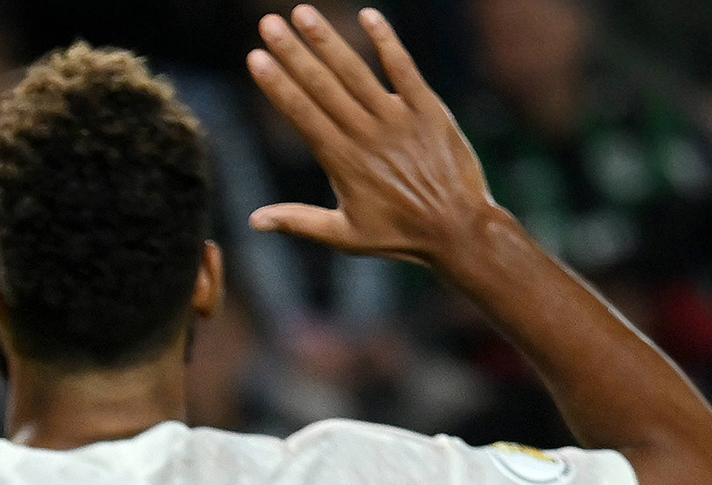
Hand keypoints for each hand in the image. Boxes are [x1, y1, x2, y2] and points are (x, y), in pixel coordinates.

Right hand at [246, 6, 495, 266]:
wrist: (457, 229)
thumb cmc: (398, 235)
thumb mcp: (344, 236)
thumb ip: (298, 222)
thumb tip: (254, 221)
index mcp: (342, 161)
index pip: (302, 113)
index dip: (278, 84)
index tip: (256, 58)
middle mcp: (366, 134)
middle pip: (323, 86)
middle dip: (293, 52)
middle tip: (269, 24)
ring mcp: (398, 119)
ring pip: (356, 72)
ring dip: (328, 40)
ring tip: (304, 13)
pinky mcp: (428, 110)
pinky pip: (405, 69)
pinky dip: (387, 42)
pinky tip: (369, 16)